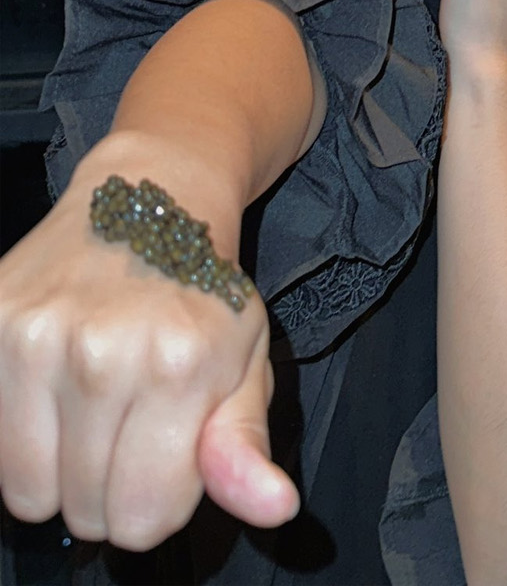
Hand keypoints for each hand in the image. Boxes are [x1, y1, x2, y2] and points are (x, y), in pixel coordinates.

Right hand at [0, 136, 298, 550]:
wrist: (154, 194)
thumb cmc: (204, 287)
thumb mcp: (246, 359)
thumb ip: (246, 445)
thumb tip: (274, 508)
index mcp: (180, 364)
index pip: (144, 519)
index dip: (159, 500)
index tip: (168, 452)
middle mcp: (102, 351)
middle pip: (85, 511)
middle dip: (111, 486)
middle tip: (132, 420)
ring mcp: (37, 336)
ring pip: (27, 492)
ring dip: (60, 470)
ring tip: (93, 409)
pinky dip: (22, 436)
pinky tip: (55, 391)